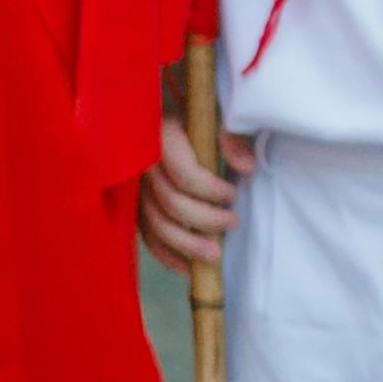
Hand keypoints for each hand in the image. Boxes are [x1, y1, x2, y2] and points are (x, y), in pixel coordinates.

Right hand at [140, 115, 253, 272]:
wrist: (161, 115)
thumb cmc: (195, 114)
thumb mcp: (216, 115)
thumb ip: (232, 138)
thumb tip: (246, 167)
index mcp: (161, 137)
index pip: (184, 174)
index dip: (211, 190)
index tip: (232, 194)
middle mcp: (143, 165)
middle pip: (170, 203)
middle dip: (205, 219)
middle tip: (233, 222)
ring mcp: (136, 187)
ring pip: (156, 224)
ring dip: (186, 244)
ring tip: (215, 256)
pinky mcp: (136, 204)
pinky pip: (145, 234)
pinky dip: (165, 254)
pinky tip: (187, 267)